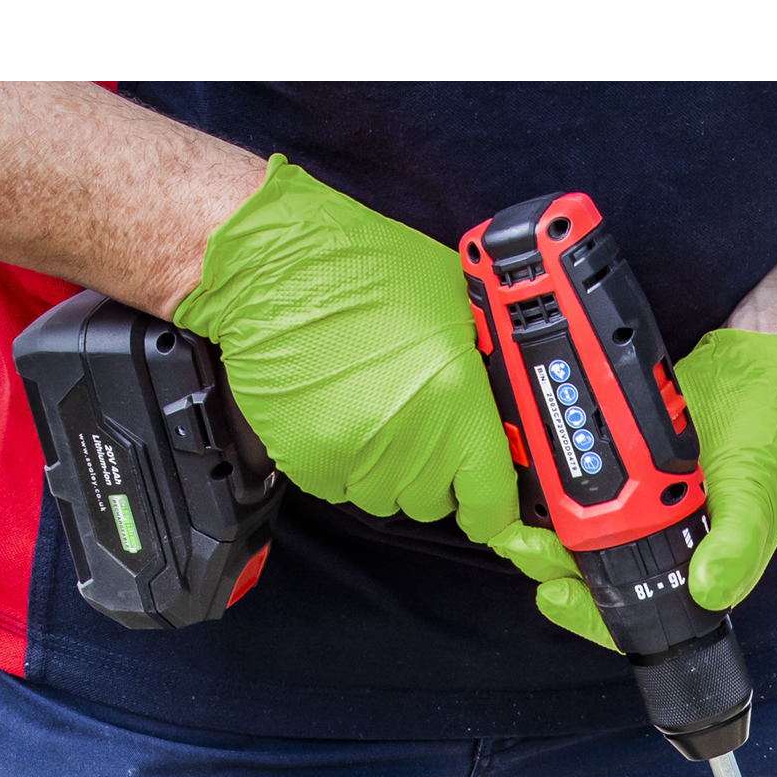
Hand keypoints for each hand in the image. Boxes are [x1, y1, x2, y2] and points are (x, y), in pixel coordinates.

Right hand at [173, 155, 519, 543]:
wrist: (274, 268)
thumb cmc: (362, 269)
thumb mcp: (454, 304)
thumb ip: (483, 373)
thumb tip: (502, 418)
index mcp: (456, 398)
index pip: (491, 499)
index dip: (495, 508)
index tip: (495, 508)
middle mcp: (409, 438)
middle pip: (437, 501)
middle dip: (438, 472)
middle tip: (422, 421)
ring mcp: (356, 457)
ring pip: (388, 498)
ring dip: (390, 468)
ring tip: (375, 406)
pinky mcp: (310, 464)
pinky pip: (342, 488)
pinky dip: (346, 463)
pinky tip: (341, 411)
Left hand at [489, 328, 776, 644]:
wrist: (762, 367)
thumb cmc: (773, 437)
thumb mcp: (756, 492)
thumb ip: (736, 543)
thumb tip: (709, 590)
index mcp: (697, 566)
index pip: (632, 610)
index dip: (585, 611)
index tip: (552, 591)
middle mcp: (665, 542)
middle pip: (591, 570)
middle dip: (549, 561)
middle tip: (521, 540)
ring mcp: (643, 504)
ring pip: (580, 531)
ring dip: (547, 527)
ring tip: (519, 515)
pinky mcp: (628, 468)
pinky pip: (586, 489)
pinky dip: (560, 488)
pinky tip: (540, 478)